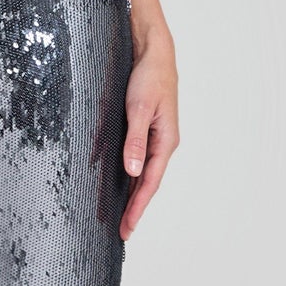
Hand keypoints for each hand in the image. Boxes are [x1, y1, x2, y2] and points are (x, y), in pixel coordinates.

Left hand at [121, 35, 178, 239]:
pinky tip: (121, 185)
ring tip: (119, 216)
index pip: (150, 183)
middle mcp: (163, 143)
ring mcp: (155, 138)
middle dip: (134, 208)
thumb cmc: (148, 77)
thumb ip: (135, 140)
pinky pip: (138, 160)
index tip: (127, 228)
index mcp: (166, 141)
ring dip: (132, 195)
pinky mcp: (146, 130)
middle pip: (147, 183)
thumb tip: (133, 171)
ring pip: (143, 173)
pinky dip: (130, 176)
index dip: (138, 207)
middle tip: (121, 232)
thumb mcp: (138, 108)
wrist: (154, 53)